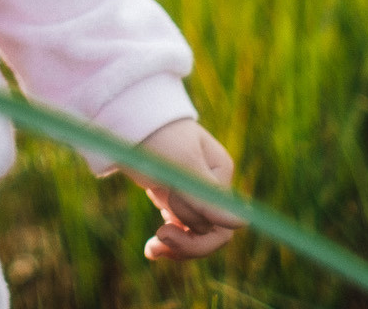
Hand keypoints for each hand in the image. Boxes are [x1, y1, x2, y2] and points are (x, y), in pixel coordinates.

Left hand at [130, 117, 245, 261]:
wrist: (125, 118)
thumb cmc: (155, 135)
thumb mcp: (180, 166)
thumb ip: (207, 197)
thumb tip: (242, 224)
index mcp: (220, 173)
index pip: (220, 223)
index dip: (195, 235)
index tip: (163, 227)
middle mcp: (212, 185)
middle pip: (211, 232)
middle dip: (186, 244)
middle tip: (155, 246)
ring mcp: (194, 192)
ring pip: (195, 234)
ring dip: (175, 245)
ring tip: (152, 250)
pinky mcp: (175, 197)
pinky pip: (180, 228)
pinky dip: (168, 240)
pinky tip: (152, 249)